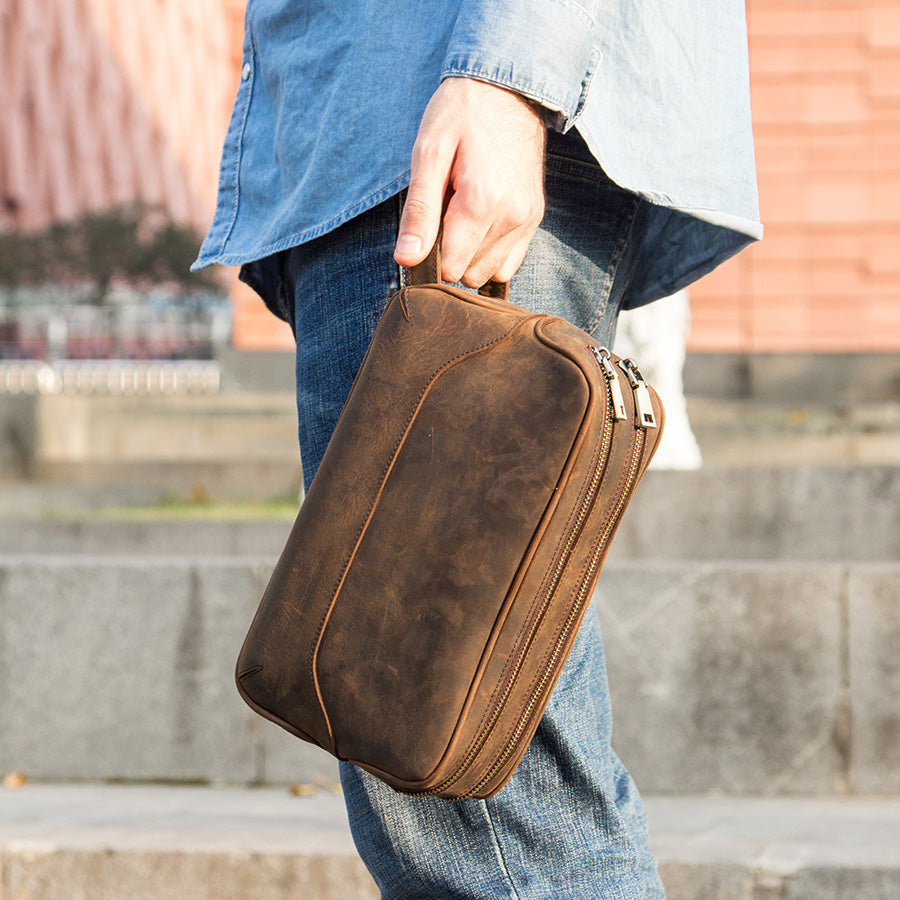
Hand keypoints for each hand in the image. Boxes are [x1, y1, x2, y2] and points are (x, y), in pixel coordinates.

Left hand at [394, 77, 545, 286]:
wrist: (506, 87)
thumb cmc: (460, 114)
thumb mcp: (429, 154)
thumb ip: (419, 212)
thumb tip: (406, 259)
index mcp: (482, 203)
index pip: (450, 268)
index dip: (430, 255)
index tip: (426, 227)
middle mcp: (512, 217)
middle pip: (470, 274)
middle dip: (451, 255)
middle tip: (444, 213)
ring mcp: (528, 219)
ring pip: (491, 272)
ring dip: (471, 257)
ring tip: (461, 217)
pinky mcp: (534, 217)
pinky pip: (510, 263)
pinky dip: (491, 254)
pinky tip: (479, 227)